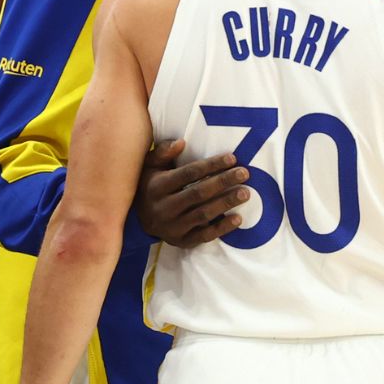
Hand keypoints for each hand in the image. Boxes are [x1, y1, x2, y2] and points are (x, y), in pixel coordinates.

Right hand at [135, 140, 250, 246]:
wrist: (138, 220)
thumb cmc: (150, 186)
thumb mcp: (150, 166)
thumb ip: (164, 152)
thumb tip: (181, 142)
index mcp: (157, 187)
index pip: (188, 174)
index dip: (211, 165)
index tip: (232, 158)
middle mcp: (164, 208)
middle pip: (198, 193)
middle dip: (223, 182)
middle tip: (244, 173)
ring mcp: (173, 227)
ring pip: (203, 214)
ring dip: (226, 203)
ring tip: (246, 193)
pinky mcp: (182, 241)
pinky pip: (204, 236)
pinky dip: (222, 228)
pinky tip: (238, 218)